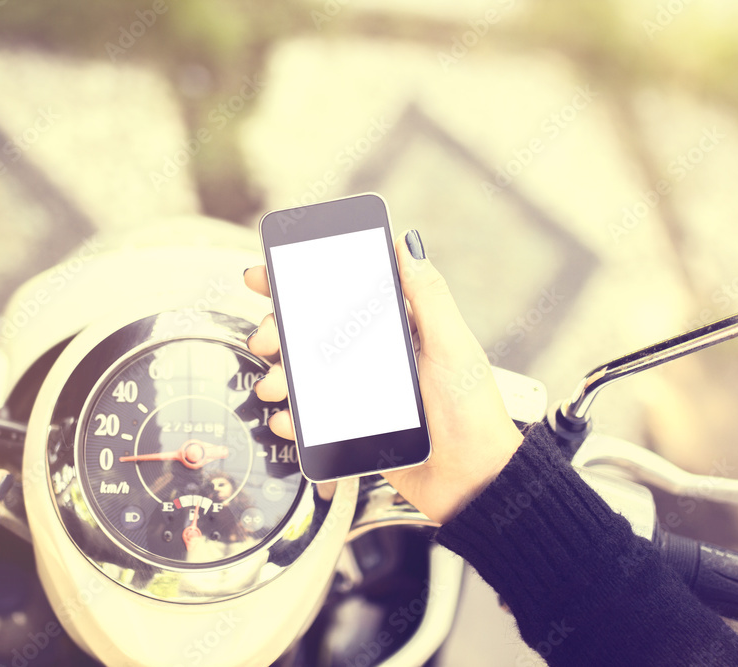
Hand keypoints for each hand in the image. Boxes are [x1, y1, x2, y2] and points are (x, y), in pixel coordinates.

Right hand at [244, 230, 523, 523]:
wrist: (472, 480)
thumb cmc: (472, 412)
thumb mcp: (452, 346)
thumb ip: (429, 297)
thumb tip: (407, 247)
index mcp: (393, 330)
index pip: (340, 296)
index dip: (300, 283)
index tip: (267, 276)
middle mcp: (370, 358)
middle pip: (310, 334)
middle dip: (277, 331)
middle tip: (265, 338)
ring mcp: (357, 394)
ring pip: (304, 376)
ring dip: (279, 375)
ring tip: (274, 385)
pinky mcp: (350, 429)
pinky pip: (311, 420)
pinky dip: (292, 419)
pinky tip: (287, 419)